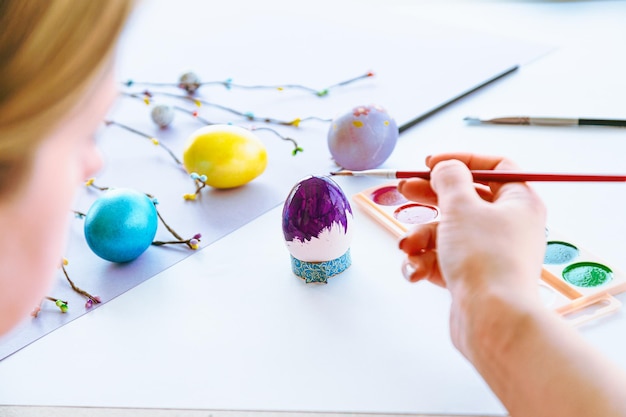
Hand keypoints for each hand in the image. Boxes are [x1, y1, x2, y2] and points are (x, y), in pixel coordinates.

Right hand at [398, 153, 546, 350]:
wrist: (493, 320)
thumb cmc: (485, 259)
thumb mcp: (461, 206)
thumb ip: (449, 178)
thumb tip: (445, 167)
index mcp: (520, 202)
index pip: (495, 167)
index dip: (462, 161)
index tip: (432, 163)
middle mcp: (509, 226)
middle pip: (465, 199)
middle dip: (430, 196)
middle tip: (404, 190)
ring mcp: (491, 254)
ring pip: (448, 232)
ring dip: (421, 237)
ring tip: (408, 247)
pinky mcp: (473, 278)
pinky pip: (444, 259)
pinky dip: (426, 262)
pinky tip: (416, 271)